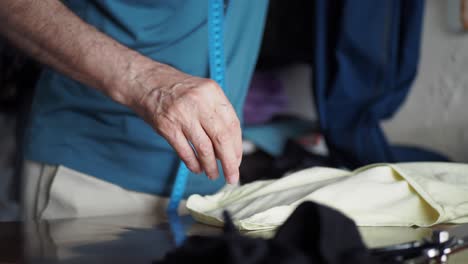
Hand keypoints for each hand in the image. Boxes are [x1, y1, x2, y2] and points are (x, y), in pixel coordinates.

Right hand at [125, 62, 241, 183]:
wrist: (146, 82)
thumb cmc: (179, 91)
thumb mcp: (203, 92)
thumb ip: (218, 114)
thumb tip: (231, 148)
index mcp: (212, 92)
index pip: (232, 125)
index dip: (237, 147)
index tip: (237, 161)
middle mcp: (199, 102)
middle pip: (221, 138)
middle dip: (229, 162)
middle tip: (232, 177)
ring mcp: (182, 114)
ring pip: (204, 148)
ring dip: (210, 166)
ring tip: (213, 175)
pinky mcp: (167, 126)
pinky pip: (184, 151)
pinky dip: (193, 163)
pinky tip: (197, 168)